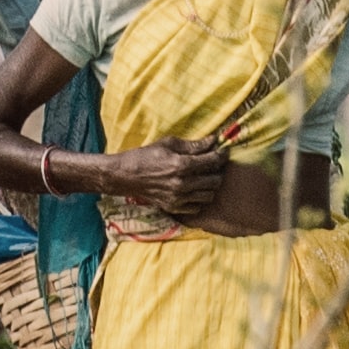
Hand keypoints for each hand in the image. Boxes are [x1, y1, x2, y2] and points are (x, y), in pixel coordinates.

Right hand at [94, 138, 235, 210]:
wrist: (125, 176)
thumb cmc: (146, 156)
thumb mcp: (168, 144)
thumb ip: (193, 145)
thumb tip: (213, 141)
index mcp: (182, 165)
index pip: (213, 161)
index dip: (222, 155)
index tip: (223, 151)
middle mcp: (182, 184)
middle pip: (215, 180)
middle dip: (217, 171)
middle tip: (213, 165)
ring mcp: (178, 198)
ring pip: (209, 195)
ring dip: (210, 186)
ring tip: (203, 177)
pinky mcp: (174, 207)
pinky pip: (197, 207)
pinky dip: (198, 198)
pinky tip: (192, 189)